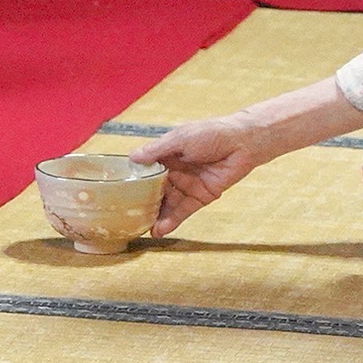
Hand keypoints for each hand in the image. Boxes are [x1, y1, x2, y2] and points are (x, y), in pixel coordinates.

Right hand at [129, 115, 281, 237]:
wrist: (242, 143)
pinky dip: (172, 220)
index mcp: (167, 154)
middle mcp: (175, 171)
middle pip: (155, 189)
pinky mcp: (201, 196)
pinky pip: (184, 210)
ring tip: (141, 228)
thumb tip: (132, 158)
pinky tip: (159, 229)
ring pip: (168, 203)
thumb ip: (157, 150)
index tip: (119, 193)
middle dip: (143, 203)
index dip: (135, 181)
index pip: (146, 170)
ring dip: (156, 215)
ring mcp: (187, 185)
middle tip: (127, 217)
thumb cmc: (210, 133)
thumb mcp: (179, 139)